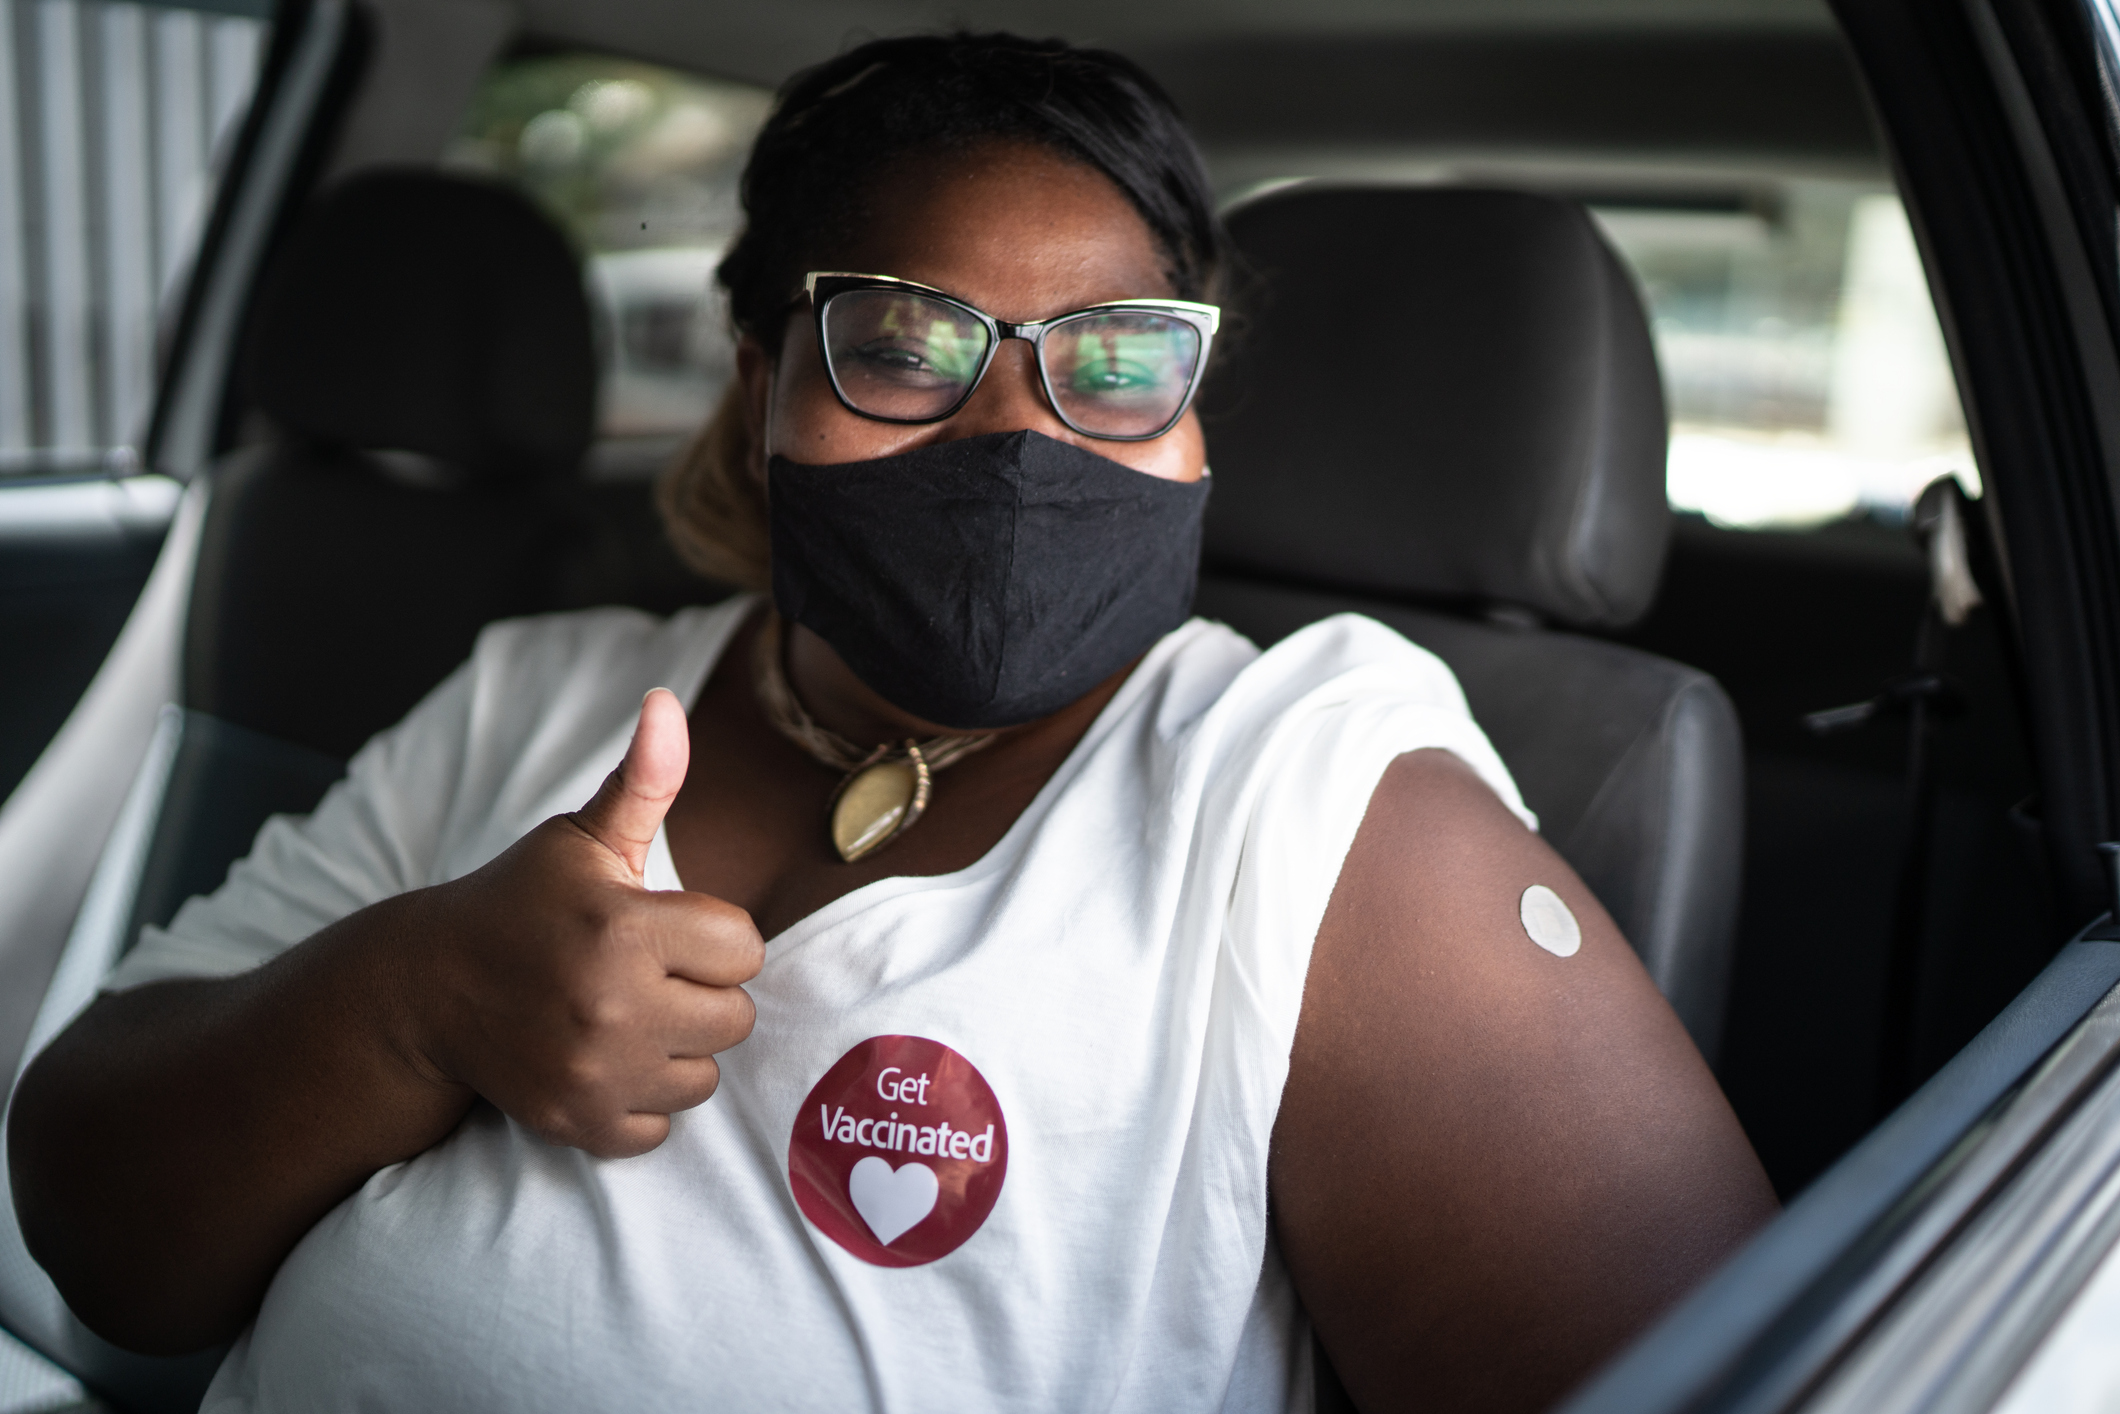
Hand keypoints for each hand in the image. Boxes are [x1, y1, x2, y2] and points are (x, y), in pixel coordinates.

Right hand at [402, 689, 763, 1157]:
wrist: (429, 988)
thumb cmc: (524, 902)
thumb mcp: (582, 837)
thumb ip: (644, 779)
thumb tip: (665, 702)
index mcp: (623, 926)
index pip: (745, 947)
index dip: (712, 934)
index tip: (663, 926)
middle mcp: (612, 1004)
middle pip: (737, 1016)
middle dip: (702, 992)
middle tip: (645, 973)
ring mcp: (594, 1070)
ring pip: (705, 1074)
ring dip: (677, 1048)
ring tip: (625, 1014)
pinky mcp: (578, 1122)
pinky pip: (661, 1126)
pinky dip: (641, 1100)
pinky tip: (603, 1059)